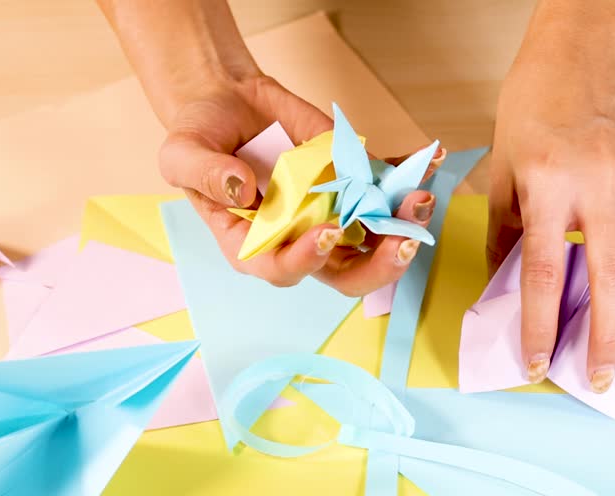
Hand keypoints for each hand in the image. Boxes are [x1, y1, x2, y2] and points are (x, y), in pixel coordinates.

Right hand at [160, 75, 439, 294]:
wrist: (229, 101)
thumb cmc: (200, 138)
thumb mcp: (182, 153)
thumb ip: (205, 175)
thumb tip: (242, 189)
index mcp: (256, 245)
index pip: (286, 270)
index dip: (308, 260)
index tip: (327, 233)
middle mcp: (302, 238)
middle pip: (347, 274)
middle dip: (381, 265)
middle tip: (403, 239)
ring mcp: (334, 211)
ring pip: (377, 238)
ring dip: (405, 224)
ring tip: (421, 198)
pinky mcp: (352, 181)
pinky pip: (386, 187)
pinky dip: (409, 175)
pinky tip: (431, 159)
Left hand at [488, 0, 614, 390]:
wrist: (585, 53)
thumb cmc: (534, 104)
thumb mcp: (502, 165)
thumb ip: (506, 229)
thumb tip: (508, 286)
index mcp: (549, 185)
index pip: (543, 273)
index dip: (538, 325)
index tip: (534, 362)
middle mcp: (600, 187)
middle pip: (609, 282)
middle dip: (603, 340)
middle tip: (596, 378)